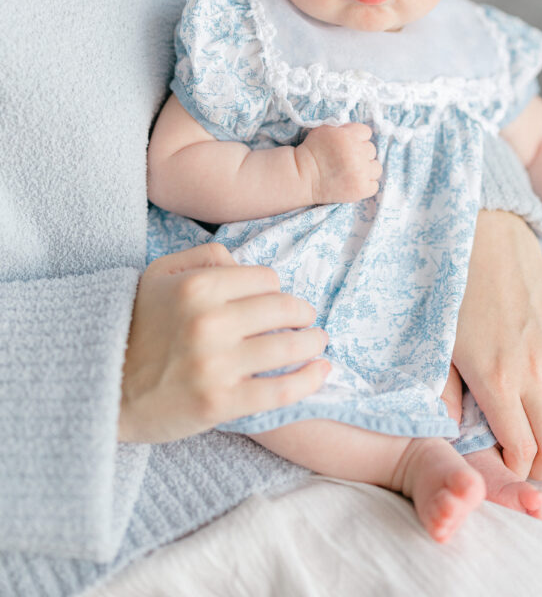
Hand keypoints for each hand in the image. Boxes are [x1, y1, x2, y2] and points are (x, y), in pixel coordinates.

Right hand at [118, 243, 328, 442]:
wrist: (104, 387)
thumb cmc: (136, 326)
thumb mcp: (159, 274)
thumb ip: (204, 256)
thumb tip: (245, 262)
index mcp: (198, 286)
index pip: (266, 279)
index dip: (274, 289)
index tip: (274, 300)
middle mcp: (210, 322)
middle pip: (284, 309)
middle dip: (302, 314)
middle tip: (307, 320)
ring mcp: (217, 364)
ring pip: (288, 347)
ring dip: (313, 343)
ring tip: (318, 343)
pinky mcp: (221, 402)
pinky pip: (280, 390)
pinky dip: (308, 381)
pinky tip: (321, 372)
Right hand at [296, 123, 381, 203]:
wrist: (302, 177)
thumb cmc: (312, 152)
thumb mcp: (325, 130)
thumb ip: (344, 129)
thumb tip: (359, 133)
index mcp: (349, 136)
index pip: (366, 132)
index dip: (358, 138)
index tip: (348, 144)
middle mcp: (357, 153)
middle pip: (371, 150)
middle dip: (361, 153)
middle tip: (346, 160)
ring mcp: (361, 172)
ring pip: (376, 168)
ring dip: (366, 169)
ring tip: (352, 172)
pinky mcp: (361, 189)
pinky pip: (374, 185)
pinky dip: (366, 184)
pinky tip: (354, 182)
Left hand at [452, 211, 541, 480]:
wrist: (483, 239)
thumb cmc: (452, 291)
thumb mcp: (439, 345)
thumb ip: (444, 393)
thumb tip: (449, 430)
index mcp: (496, 381)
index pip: (523, 451)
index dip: (518, 470)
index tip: (508, 465)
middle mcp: (534, 372)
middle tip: (532, 460)